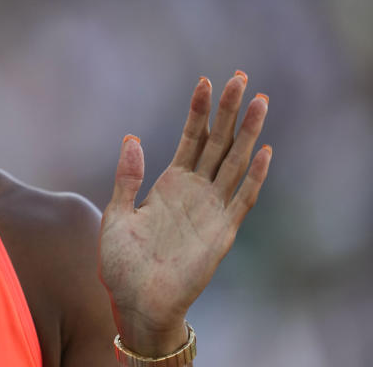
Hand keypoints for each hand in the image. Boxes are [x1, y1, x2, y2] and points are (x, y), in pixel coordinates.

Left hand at [97, 72, 271, 354]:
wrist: (135, 302)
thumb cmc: (122, 263)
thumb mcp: (116, 214)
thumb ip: (126, 177)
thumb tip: (132, 137)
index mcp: (169, 184)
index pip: (190, 138)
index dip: (198, 111)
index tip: (205, 81)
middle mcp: (194, 191)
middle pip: (218, 142)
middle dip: (229, 110)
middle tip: (242, 77)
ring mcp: (211, 209)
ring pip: (234, 162)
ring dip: (248, 132)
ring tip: (260, 100)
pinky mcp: (222, 232)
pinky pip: (241, 199)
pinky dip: (253, 176)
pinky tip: (264, 150)